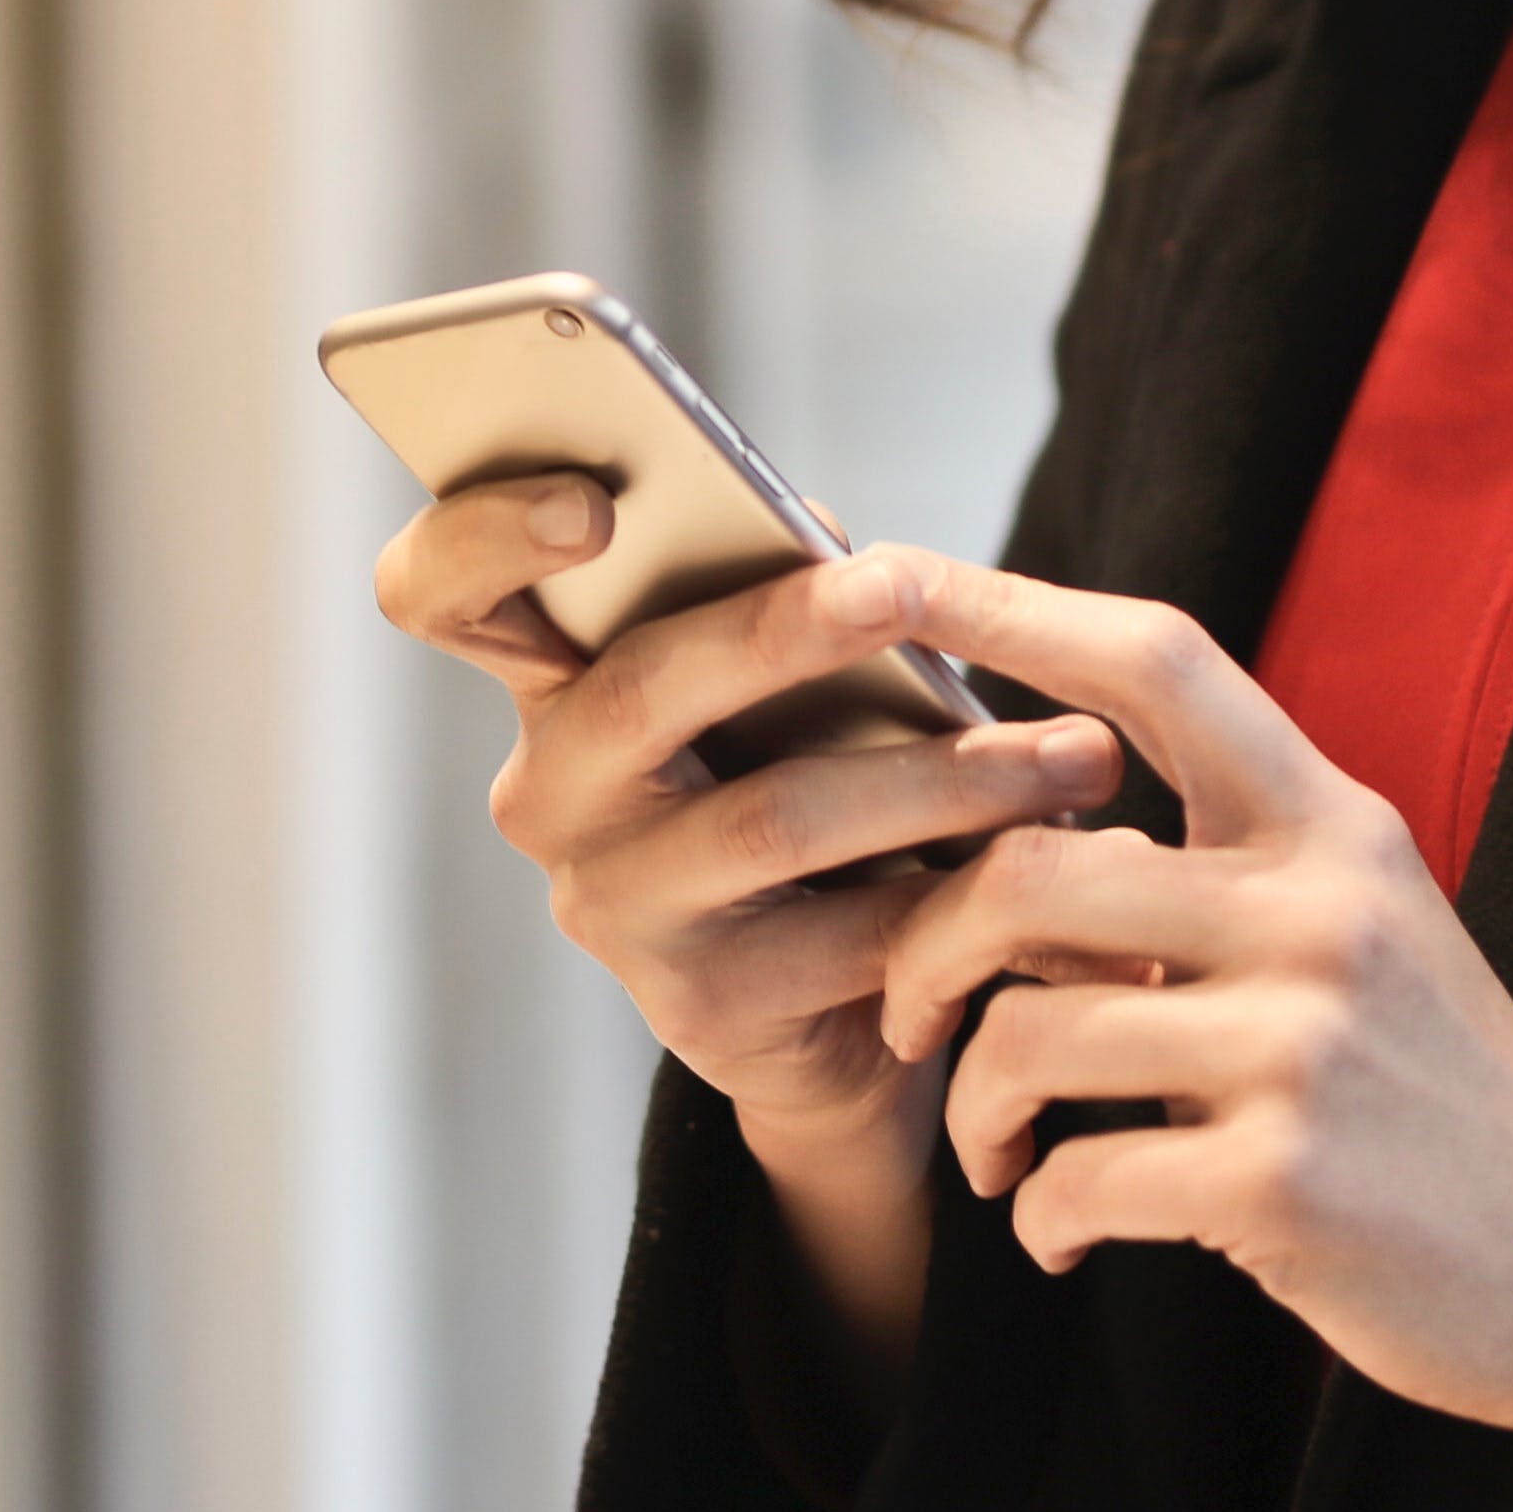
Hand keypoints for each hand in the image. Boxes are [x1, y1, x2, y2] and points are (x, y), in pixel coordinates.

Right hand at [374, 481, 1126, 1392]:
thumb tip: (812, 523)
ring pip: (775, 817)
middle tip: (902, 583)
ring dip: (942, 777)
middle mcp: (547, 795)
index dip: (486, 534)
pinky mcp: (701, 1008)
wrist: (838, 1010)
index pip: (440, 591)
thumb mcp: (780, 683)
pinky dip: (962, 891)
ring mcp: (612, 908)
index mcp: (547, 680)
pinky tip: (1049, 863)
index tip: (594, 501)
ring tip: (1073, 755)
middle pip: (639, 691)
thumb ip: (770, 588)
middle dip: (780, 628)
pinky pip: (851, 935)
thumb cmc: (806, 784)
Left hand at [862, 557, 1512, 1490]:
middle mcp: (1318, 912)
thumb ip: (1212, 879)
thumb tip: (1010, 842)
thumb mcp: (1356, 938)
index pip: (1157, 663)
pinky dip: (1040, 1216)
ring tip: (1000, 1154)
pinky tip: (1065, 1232)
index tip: (885, 573)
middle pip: (1027, 870)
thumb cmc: (1439, 1098)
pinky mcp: (1283, 1182)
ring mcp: (1302, 1046)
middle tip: (910, 1022)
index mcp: (1332, 828)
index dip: (1009, 607)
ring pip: (1024, 1031)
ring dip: (973, 1107)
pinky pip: (1074, 1179)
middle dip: (924, 952)